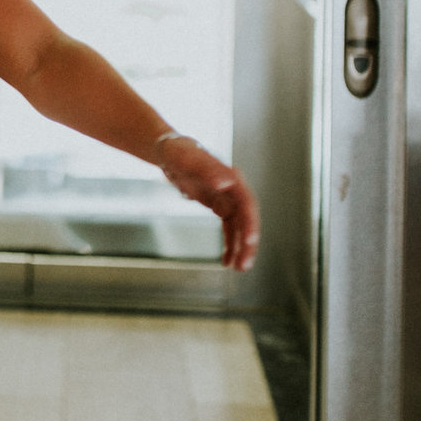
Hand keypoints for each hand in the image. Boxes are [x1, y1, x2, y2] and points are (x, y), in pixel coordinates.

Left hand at [157, 138, 258, 270]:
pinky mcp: (220, 205)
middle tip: (244, 266)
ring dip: (241, 248)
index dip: (251, 223)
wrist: (169, 151)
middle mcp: (234, 189)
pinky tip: (227, 261)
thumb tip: (226, 183)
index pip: (247, 204)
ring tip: (238, 269)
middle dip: (248, 243)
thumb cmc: (178, 152)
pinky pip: (230, 228)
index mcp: (232, 178)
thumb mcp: (189, 159)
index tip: (250, 242)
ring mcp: (228, 198)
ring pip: (240, 227)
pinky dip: (230, 244)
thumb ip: (208, 169)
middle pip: (247, 219)